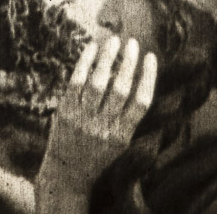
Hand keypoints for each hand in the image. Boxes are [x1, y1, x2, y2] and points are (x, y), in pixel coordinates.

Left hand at [38, 37, 155, 195]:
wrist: (67, 176)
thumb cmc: (97, 155)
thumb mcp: (120, 143)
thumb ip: (128, 116)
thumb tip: (134, 76)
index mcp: (123, 135)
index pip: (141, 101)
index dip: (148, 76)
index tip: (151, 56)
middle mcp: (104, 127)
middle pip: (121, 88)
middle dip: (129, 62)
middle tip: (133, 43)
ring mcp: (83, 120)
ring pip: (98, 82)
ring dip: (108, 57)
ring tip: (114, 40)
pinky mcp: (65, 112)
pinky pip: (76, 81)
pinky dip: (85, 61)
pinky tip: (92, 46)